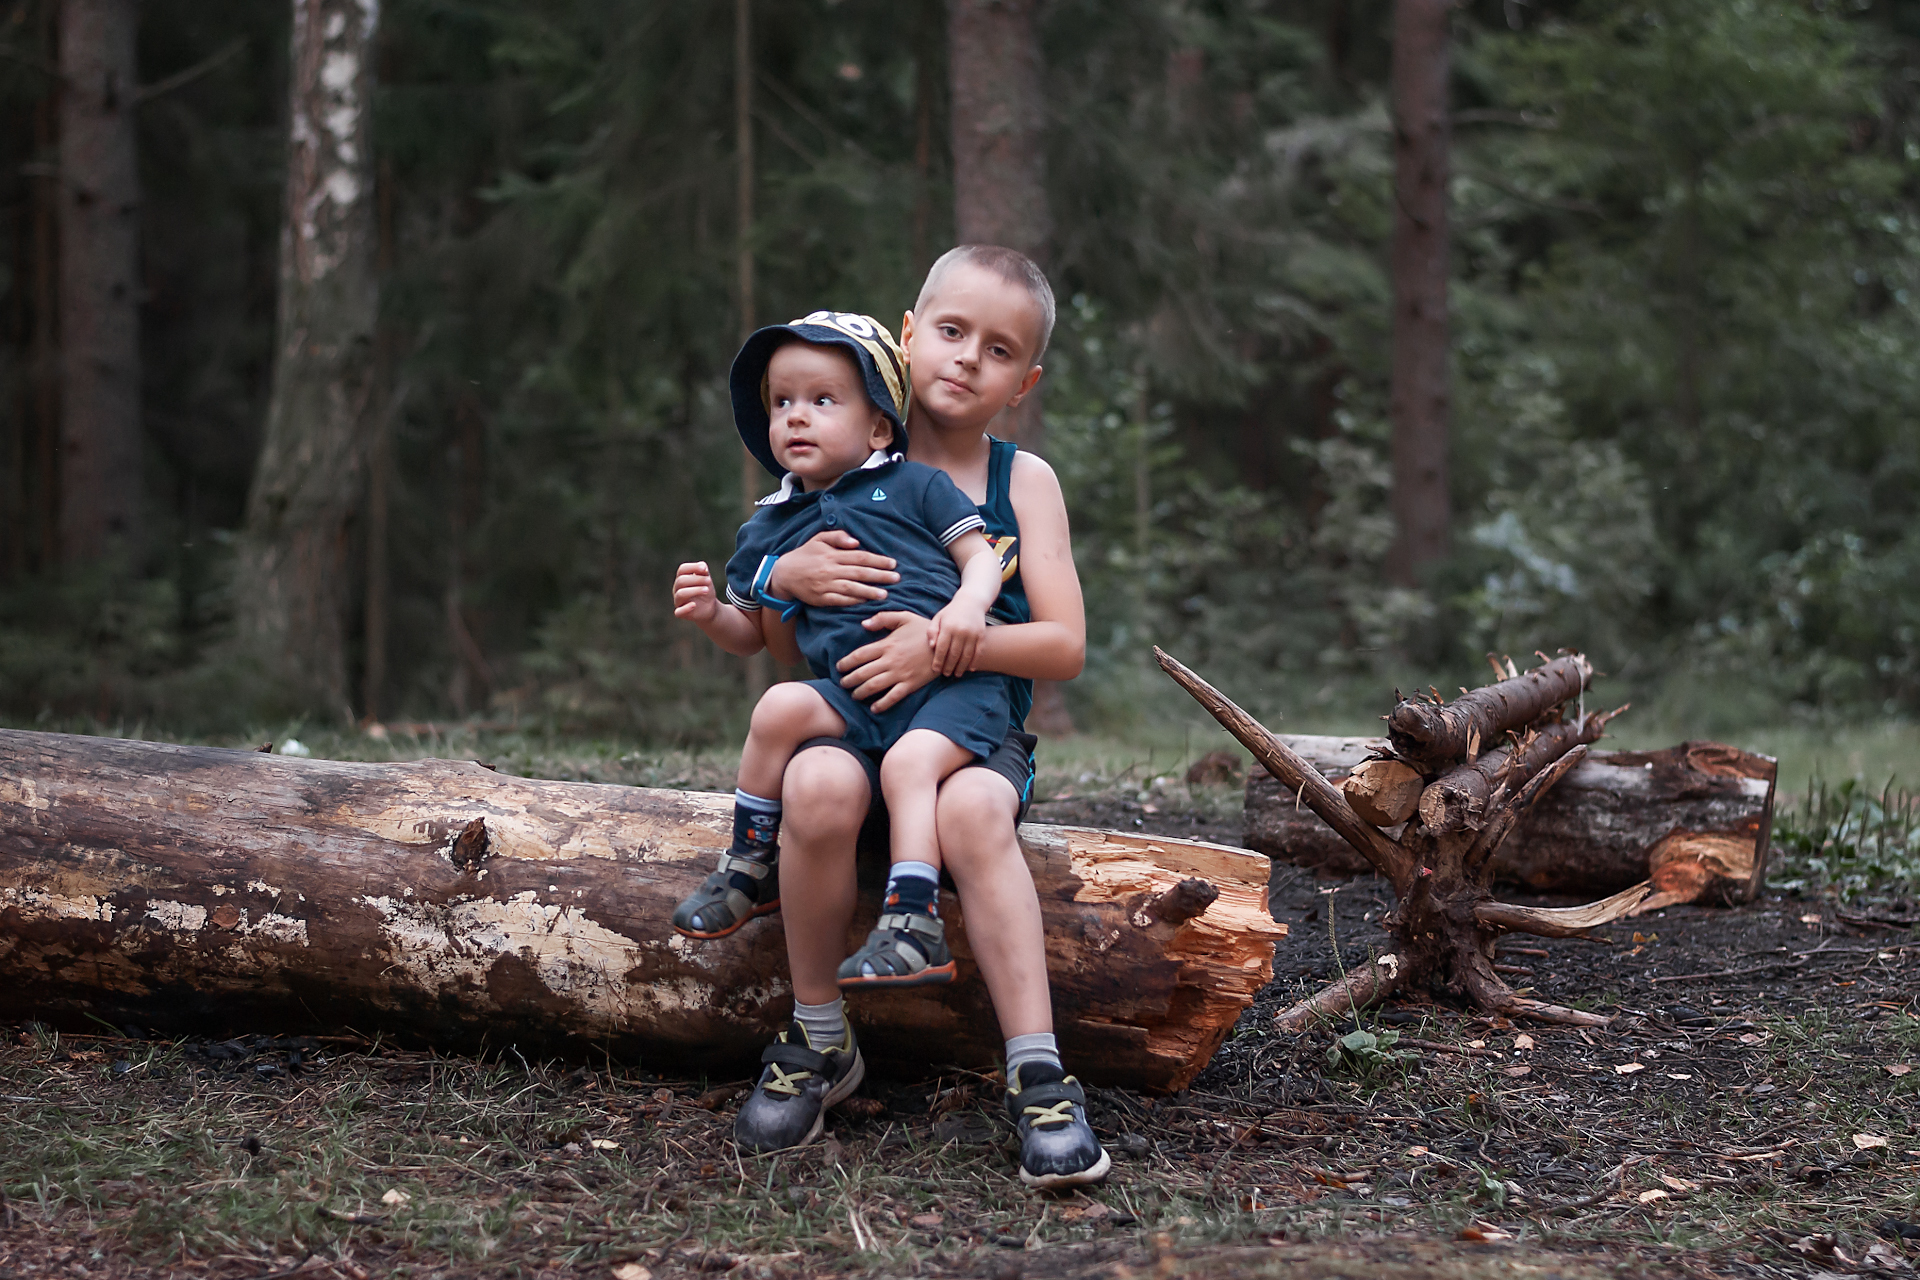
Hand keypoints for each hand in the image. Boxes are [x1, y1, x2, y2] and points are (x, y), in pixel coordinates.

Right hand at [672, 561, 718, 622]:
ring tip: (707, 590)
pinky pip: (678, 612)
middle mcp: (677, 589)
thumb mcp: (706, 580)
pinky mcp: (681, 613)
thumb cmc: (705, 591)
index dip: (693, 567)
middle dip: (696, 579)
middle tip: (709, 581)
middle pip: (681, 581)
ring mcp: (678, 601)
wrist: (710, 608)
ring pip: (680, 594)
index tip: (705, 569)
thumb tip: (702, 565)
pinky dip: (686, 608)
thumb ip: (703, 572)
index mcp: (682, 578)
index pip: (682, 569)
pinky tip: (694, 605)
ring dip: (695, 590)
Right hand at [769, 530, 898, 606]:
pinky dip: (854, 601)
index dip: (877, 560)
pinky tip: (866, 601)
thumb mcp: (819, 539)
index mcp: (832, 554)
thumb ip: (838, 536)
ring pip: (852, 588)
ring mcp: (826, 585)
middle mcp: (830, 570)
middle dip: (880, 576)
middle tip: (896, 578)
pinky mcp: (821, 598)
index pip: (860, 557)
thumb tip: (856, 542)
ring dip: (870, 591)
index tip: (893, 563)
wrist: (784, 573)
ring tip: (885, 594)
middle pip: (859, 573)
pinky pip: (840, 600)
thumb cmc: (805, 555)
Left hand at [838, 612, 934, 711]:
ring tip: (854, 695)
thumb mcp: (904, 617)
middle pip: (862, 673)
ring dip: (860, 692)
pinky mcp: (910, 684)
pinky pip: (893, 697)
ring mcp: (900, 674)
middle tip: (843, 684)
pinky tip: (874, 708)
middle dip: (849, 680)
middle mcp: (890, 661)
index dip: (846, 663)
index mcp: (887, 645)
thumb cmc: (924, 630)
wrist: (946, 644)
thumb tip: (864, 624)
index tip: (839, 667)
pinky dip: (882, 704)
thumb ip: (883, 619)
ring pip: (874, 686)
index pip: (859, 656)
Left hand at [927, 601, 986, 675]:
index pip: (941, 648)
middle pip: (953, 654)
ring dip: (961, 667)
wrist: (971, 602)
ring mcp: (972, 633)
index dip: (938, 661)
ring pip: (966, 655)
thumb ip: (931, 631)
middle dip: (949, 666)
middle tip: (946, 674)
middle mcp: (960, 631)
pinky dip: (975, 662)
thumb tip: (931, 646)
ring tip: (956, 674)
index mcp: (947, 627)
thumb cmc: (951, 613)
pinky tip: (970, 669)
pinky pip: (978, 652)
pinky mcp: (981, 635)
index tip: (936, 669)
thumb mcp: (938, 618)